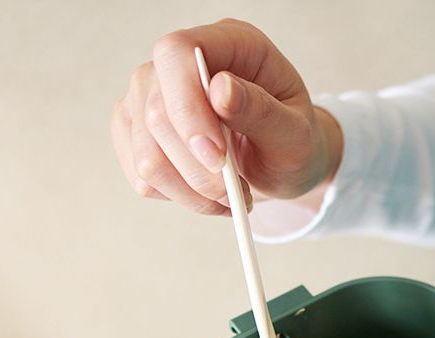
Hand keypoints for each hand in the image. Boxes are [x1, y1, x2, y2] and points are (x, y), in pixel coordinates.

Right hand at [109, 19, 342, 215]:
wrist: (282, 162)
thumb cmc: (294, 141)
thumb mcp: (296, 133)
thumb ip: (263, 111)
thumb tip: (220, 90)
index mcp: (228, 43)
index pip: (177, 53)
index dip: (188, 106)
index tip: (217, 157)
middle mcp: (180, 63)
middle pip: (157, 111)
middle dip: (198, 168)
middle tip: (237, 193)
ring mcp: (150, 95)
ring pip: (146, 153)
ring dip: (191, 190)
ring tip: (230, 197)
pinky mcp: (137, 131)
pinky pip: (141, 175)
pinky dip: (179, 196)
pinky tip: (209, 196)